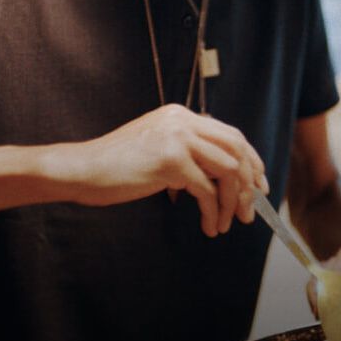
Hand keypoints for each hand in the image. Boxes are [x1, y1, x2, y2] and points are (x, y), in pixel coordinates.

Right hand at [46, 104, 266, 237]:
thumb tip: (218, 178)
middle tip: (249, 210)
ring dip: (232, 201)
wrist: (83, 169)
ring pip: (228, 170)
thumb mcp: (156, 149)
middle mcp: (182, 120)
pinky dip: (213, 211)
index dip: (251, 161)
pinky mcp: (170, 160)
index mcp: (180, 115)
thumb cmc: (116, 167)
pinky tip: (209, 225)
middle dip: (249, 183)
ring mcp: (177, 138)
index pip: (231, 134)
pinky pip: (206, 190)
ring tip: (226, 223)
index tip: (258, 185)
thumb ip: (186, 153)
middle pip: (237, 149)